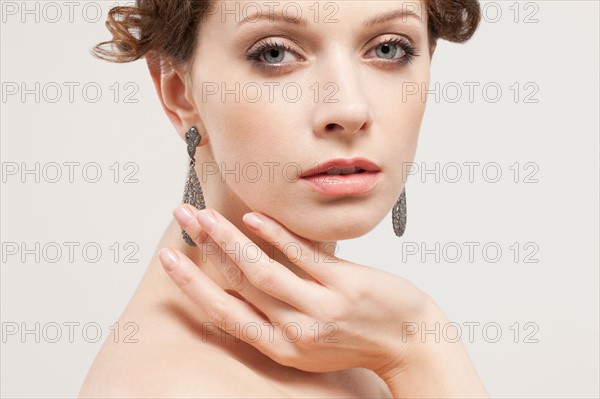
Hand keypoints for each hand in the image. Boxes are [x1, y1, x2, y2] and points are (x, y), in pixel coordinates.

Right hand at [158, 204, 433, 375]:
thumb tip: (246, 279)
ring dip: (229, 239)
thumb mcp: (309, 341)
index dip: (193, 286)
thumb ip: (277, 314)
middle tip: (182, 218)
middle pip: (237, 285)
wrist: (411, 344)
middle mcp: (295, 332)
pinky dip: (275, 235)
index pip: (225, 314)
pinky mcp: (345, 285)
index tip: (169, 259)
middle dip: (203, 250)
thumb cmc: (358, 338)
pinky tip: (253, 218)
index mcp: (281, 346)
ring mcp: (320, 308)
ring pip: (262, 271)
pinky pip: (303, 256)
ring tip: (206, 215)